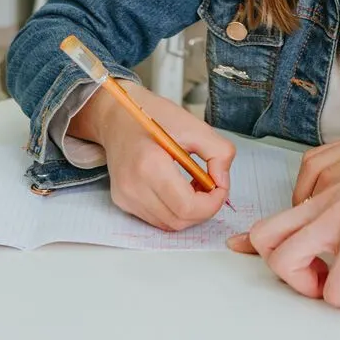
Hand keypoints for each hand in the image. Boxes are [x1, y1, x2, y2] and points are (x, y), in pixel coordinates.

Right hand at [76, 82, 234, 230]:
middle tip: (211, 187)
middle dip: (203, 209)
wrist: (117, 115)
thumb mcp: (194, 125)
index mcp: (150, 165)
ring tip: (194, 185)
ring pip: (169, 224)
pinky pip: (156, 218)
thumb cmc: (153, 116)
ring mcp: (125, 196)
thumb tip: (222, 182)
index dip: (212, 204)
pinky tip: (178, 189)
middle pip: (179, 221)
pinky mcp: (122, 201)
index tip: (220, 187)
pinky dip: (174, 210)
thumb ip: (219, 152)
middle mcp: (133, 186)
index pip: (187, 207)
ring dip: (189, 211)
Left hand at [237, 108, 339, 310]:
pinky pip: (337, 287)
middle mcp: (320, 205)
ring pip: (284, 263)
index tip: (239, 249)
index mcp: (321, 192)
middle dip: (284, 270)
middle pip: (264, 238)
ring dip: (309, 288)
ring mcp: (335, 220)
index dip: (251, 241)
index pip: (275, 214)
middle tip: (320, 277)